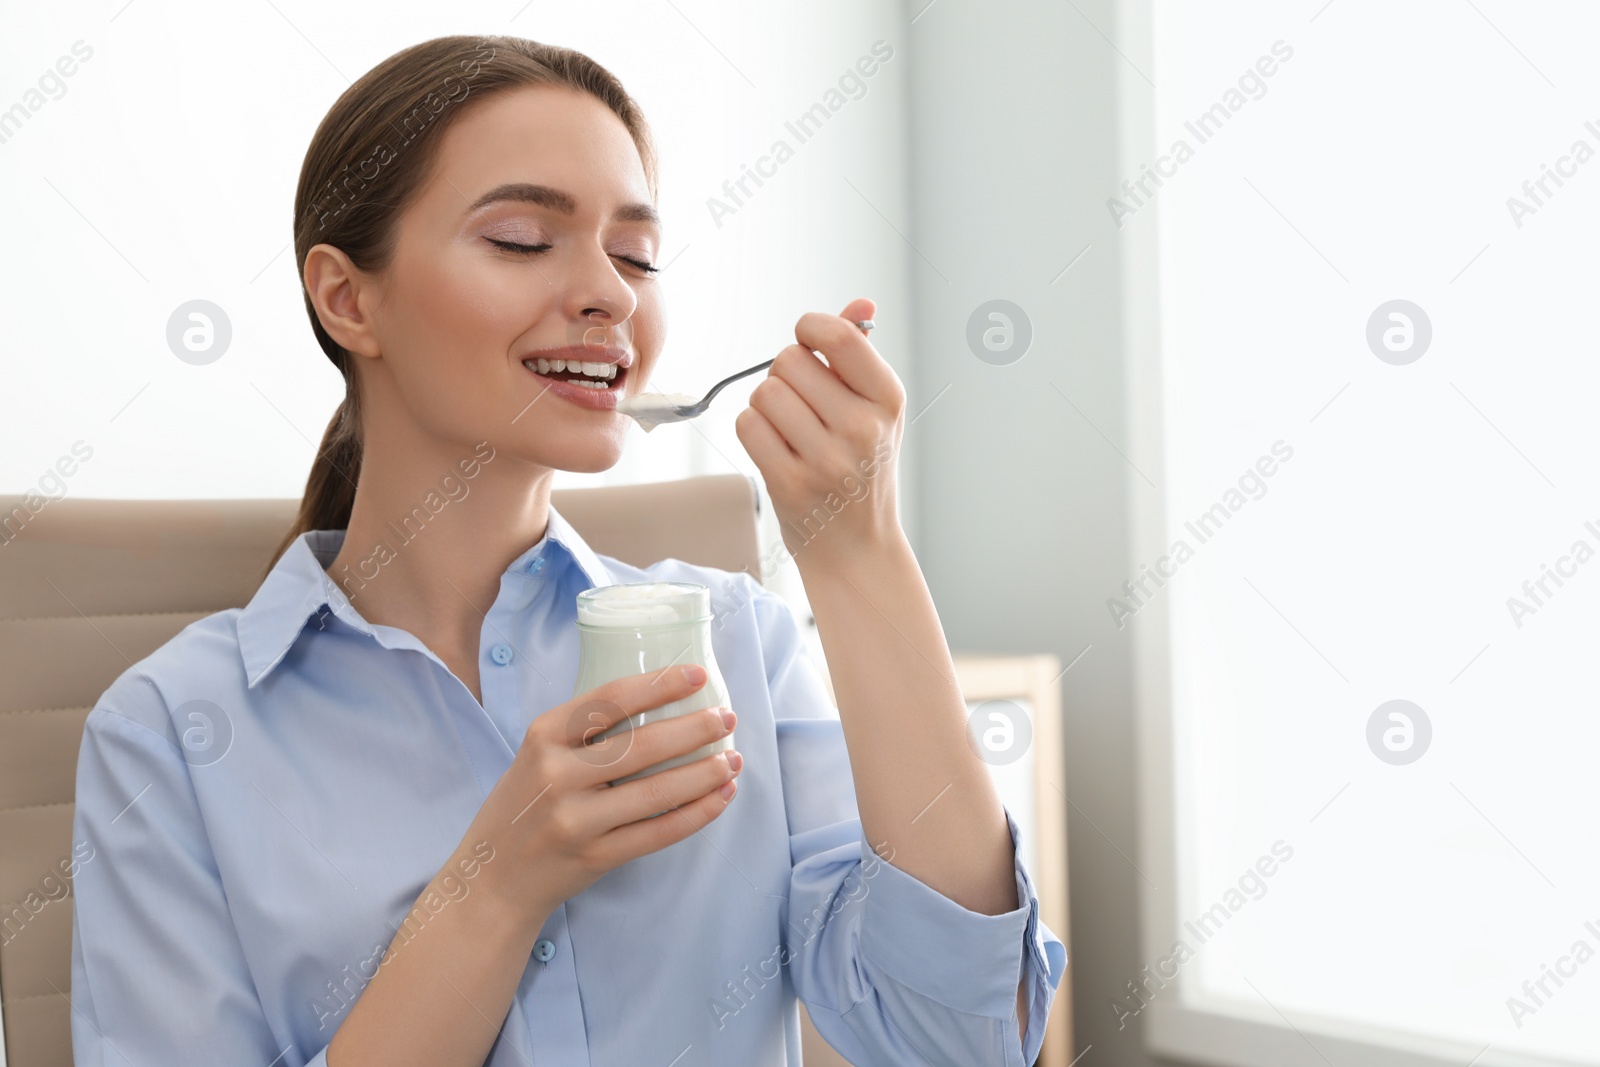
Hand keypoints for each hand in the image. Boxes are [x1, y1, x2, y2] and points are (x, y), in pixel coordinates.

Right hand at [466, 665, 740, 926]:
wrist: (492, 879)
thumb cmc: (525, 806)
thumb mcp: (537, 755)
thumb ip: (583, 733)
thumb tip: (660, 701)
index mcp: (544, 736)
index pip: (611, 699)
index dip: (659, 684)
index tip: (697, 675)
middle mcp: (557, 775)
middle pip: (642, 745)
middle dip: (694, 729)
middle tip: (727, 718)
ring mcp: (576, 819)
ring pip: (658, 791)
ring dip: (705, 773)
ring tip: (733, 760)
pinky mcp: (595, 856)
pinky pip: (659, 832)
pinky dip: (697, 814)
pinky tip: (721, 798)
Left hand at [735, 297, 906, 564]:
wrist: (858, 549)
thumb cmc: (862, 470)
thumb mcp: (876, 413)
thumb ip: (862, 355)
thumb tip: (860, 304)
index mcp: (888, 399)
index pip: (840, 336)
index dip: (810, 328)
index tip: (808, 343)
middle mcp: (862, 428)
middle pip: (789, 360)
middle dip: (785, 374)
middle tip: (802, 405)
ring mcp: (826, 459)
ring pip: (764, 392)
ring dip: (767, 406)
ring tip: (791, 432)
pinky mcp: (790, 483)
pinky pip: (748, 425)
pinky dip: (754, 431)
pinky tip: (777, 450)